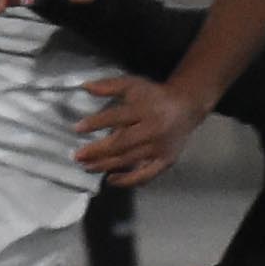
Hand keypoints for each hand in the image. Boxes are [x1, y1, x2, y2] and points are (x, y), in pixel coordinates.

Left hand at [71, 73, 203, 186]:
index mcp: (145, 109)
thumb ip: (109, 85)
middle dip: (97, 151)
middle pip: (122, 143)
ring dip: (106, 165)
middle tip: (78, 156)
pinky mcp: (165, 161)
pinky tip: (111, 179)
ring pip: (130, 160)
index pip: (117, 117)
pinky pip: (146, 175)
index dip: (97, 123)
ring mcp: (160, 148)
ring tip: (87, 166)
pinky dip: (128, 180)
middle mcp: (154, 129)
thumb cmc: (154, 96)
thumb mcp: (133, 85)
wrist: (186, 108)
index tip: (77, 128)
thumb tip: (85, 86)